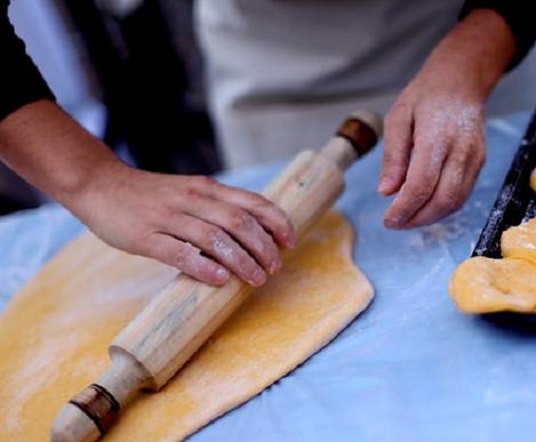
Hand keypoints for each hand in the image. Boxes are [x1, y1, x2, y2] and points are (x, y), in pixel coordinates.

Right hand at [71, 163, 295, 286]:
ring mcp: (168, 217)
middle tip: (274, 268)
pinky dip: (203, 267)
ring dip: (241, 261)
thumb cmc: (151, 194)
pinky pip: (178, 253)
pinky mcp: (145, 237)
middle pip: (240, 223)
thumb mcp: (190, 190)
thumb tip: (255, 233)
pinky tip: (220, 280)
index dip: (277, 222)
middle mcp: (193, 199)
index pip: (253, 202)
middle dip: (264, 247)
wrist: (99, 184)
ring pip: (215, 239)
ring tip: (256, 278)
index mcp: (207, 188)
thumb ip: (218, 206)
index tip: (291, 242)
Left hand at [378, 9, 515, 228]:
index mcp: (437, 137)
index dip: (405, 208)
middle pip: (442, 199)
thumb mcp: (398, 118)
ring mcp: (474, 158)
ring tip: (407, 218)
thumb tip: (387, 192)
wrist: (462, 81)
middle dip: (417, 219)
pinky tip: (425, 206)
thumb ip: (393, 156)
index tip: (388, 220)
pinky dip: (443, 207)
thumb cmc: (425, 97)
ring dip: (430, 217)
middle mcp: (460, 150)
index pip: (422, 184)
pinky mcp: (480, 163)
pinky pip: (463, 194)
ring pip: (455, 202)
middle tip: (395, 223)